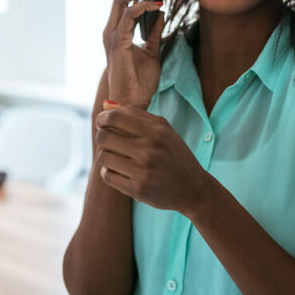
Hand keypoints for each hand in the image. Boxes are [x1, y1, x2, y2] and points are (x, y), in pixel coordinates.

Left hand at [94, 102, 212, 214]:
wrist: (192, 188)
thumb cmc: (175, 155)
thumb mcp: (164, 130)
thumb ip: (136, 114)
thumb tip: (106, 104)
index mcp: (156, 132)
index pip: (115, 117)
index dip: (102, 118)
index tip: (102, 122)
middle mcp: (149, 151)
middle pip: (104, 137)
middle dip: (102, 136)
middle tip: (108, 140)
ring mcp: (143, 172)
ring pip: (103, 157)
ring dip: (105, 155)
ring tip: (115, 156)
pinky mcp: (137, 190)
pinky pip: (107, 176)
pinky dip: (108, 172)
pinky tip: (119, 170)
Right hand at [103, 0, 165, 107]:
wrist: (132, 102)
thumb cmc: (139, 81)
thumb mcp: (152, 51)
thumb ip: (154, 32)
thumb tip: (160, 13)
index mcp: (117, 30)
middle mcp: (111, 29)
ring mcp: (112, 35)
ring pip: (121, 0)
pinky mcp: (118, 42)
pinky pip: (128, 16)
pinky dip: (143, 7)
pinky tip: (157, 5)